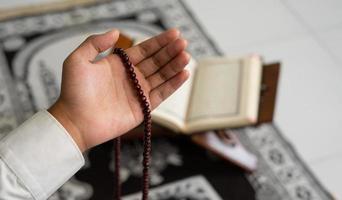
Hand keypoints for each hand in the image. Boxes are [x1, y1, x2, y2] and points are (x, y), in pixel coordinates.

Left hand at [48, 29, 189, 151]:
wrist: (75, 121)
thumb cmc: (74, 91)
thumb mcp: (78, 60)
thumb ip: (95, 42)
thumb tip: (116, 32)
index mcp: (119, 64)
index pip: (145, 50)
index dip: (160, 41)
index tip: (174, 33)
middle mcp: (132, 77)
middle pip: (157, 61)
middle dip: (171, 51)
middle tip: (183, 42)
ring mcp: (138, 92)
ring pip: (162, 76)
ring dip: (175, 65)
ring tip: (186, 55)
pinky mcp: (143, 108)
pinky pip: (162, 94)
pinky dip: (174, 84)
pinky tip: (184, 73)